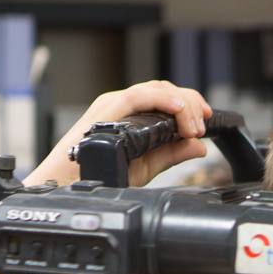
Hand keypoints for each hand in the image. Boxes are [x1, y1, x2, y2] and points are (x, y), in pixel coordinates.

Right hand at [29, 80, 212, 187]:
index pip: (166, 99)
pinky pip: (138, 96)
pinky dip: (163, 99)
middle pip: (164, 90)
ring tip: (193, 125)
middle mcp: (122, 105)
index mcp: (130, 115)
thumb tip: (199, 147)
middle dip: (191, 103)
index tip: (205, 121)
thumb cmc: (97, 176)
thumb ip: (171, 155)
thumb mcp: (145, 166)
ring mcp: (113, 104)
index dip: (190, 105)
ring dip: (182, 104)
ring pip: (155, 89)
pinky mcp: (107, 109)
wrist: (66, 184)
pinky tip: (179, 110)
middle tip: (202, 126)